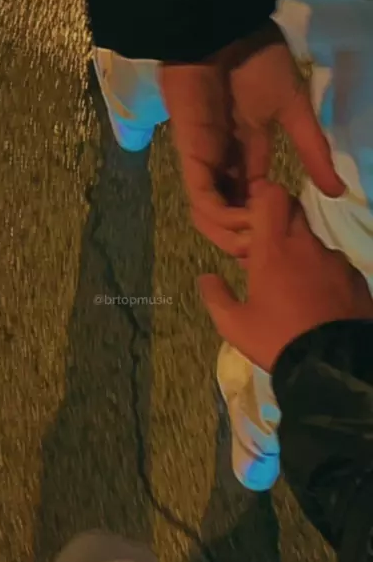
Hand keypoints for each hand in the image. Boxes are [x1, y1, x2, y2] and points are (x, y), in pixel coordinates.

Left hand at [159, 21, 344, 256]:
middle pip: (228, 217)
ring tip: (258, 238)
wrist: (221, 33)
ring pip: (210, 216)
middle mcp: (225, 165)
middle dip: (247, 238)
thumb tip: (338, 191)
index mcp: (248, 154)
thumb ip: (313, 150)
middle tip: (271, 247)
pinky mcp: (191, 158)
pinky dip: (221, 217)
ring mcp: (205, 163)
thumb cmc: (255, 64)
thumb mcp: (293, 110)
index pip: (253, 201)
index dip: (268, 221)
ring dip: (233, 234)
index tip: (290, 233)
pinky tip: (244, 220)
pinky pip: (201, 200)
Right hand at [199, 181, 372, 370]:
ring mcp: (335, 261)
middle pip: (294, 211)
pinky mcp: (355, 279)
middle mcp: (307, 246)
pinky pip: (334, 266)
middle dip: (279, 223)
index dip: (261, 197)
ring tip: (292, 286)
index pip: (272, 196)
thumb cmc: (277, 340)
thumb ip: (216, 296)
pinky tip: (316, 301)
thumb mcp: (235, 325)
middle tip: (265, 249)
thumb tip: (205, 278)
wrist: (333, 366)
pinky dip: (322, 275)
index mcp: (274, 250)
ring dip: (300, 254)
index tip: (251, 215)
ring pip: (313, 242)